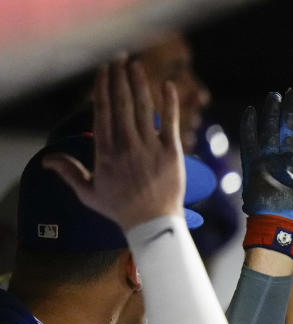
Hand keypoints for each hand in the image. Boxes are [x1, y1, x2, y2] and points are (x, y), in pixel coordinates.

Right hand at [43, 57, 184, 229]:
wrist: (153, 223)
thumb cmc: (121, 209)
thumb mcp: (89, 193)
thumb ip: (69, 172)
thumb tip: (47, 159)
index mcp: (106, 151)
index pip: (102, 111)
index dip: (102, 88)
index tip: (103, 71)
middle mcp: (127, 145)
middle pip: (121, 103)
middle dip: (119, 78)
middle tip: (118, 58)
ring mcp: (151, 147)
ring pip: (143, 108)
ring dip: (139, 84)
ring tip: (136, 65)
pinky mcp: (172, 152)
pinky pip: (171, 122)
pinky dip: (170, 103)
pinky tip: (167, 85)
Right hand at [240, 88, 292, 230]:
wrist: (282, 229)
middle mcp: (287, 164)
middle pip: (289, 131)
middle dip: (291, 112)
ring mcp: (269, 165)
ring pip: (270, 133)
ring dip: (272, 115)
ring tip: (274, 95)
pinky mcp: (253, 168)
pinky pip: (251, 144)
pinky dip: (250, 128)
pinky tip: (252, 112)